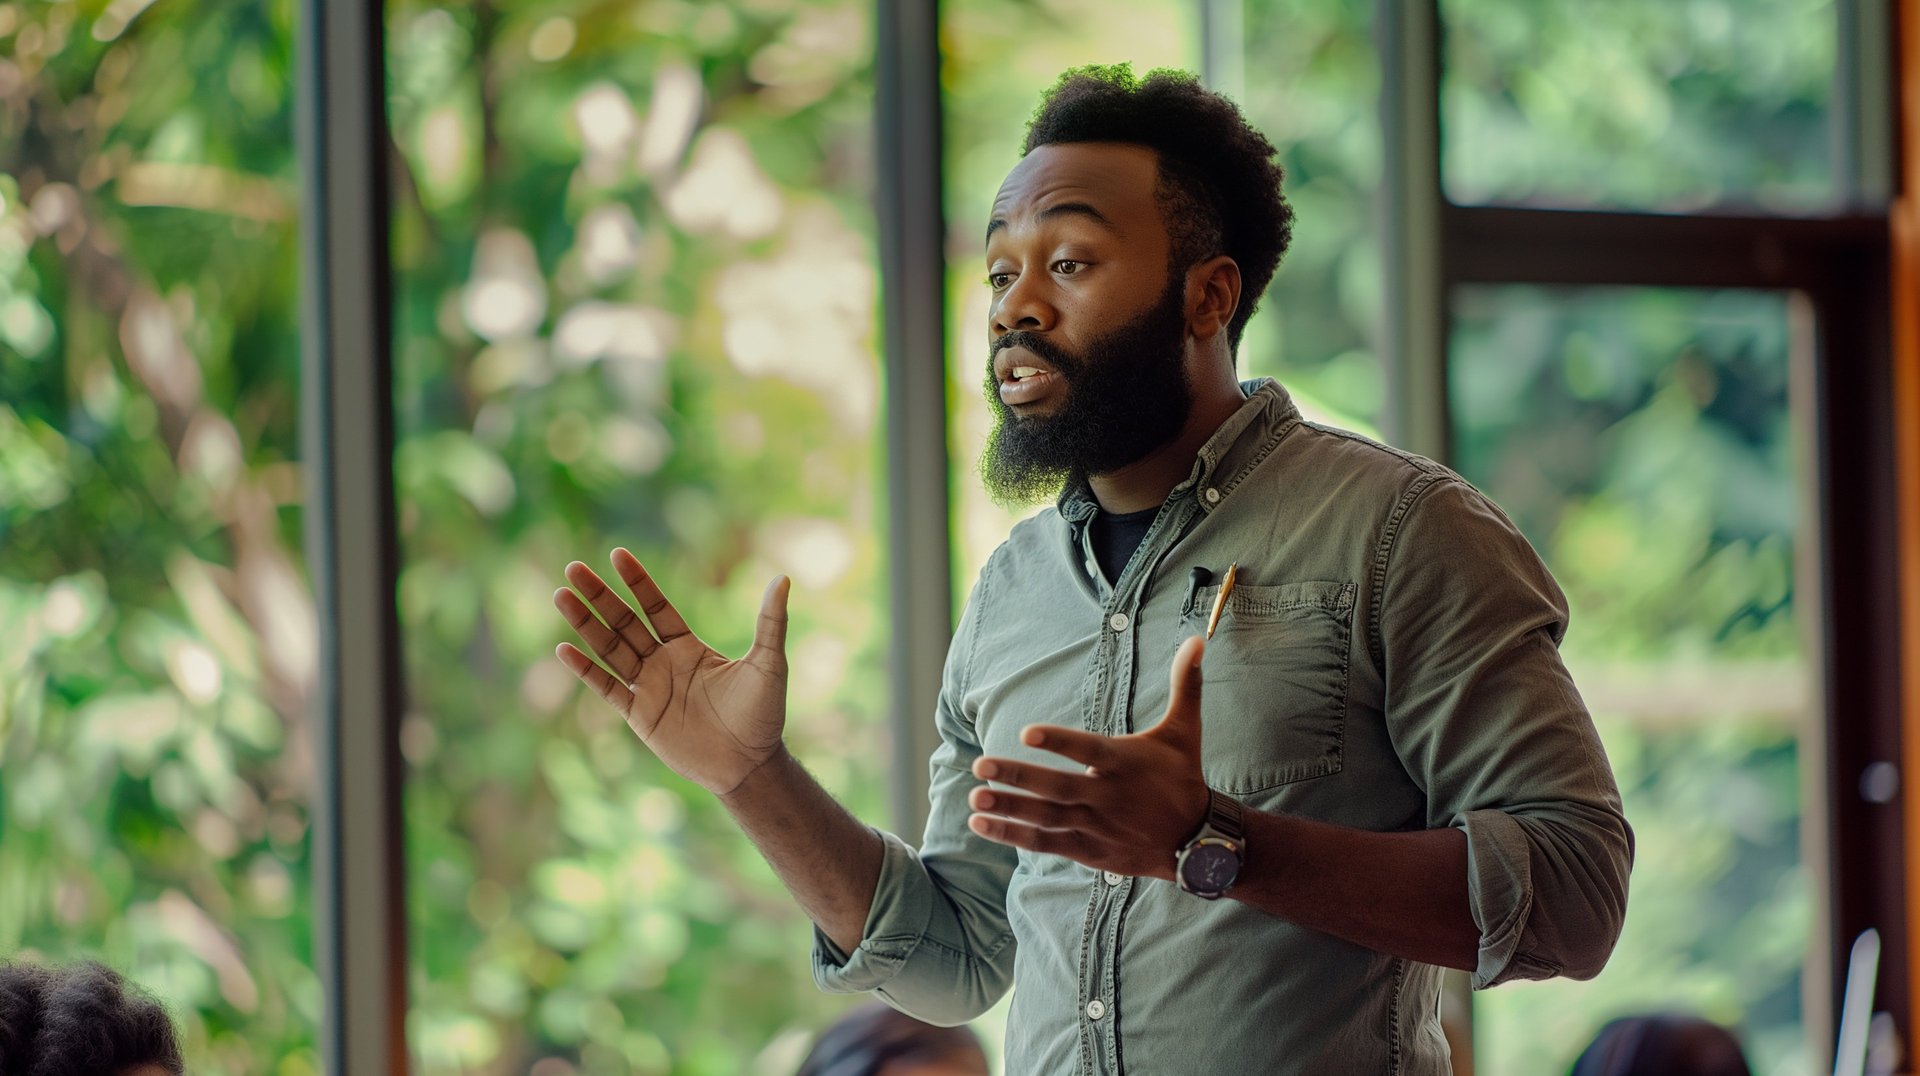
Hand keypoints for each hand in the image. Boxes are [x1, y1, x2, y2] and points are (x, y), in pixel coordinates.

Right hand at [553, 548, 790, 796]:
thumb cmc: (762, 714)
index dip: (637, 582)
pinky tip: (564, 650)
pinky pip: (607, 688)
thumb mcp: (768, 664)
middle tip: (573, 569)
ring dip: (585, 624)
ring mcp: (648, 689)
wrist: (749, 764)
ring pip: (609, 649)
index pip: (656, 607)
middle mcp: (663, 663)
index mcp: (689, 647)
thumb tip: (783, 579)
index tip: (617, 554)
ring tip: (561, 596)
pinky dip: (586, 671)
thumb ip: (771, 622)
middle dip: (600, 596)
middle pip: (624, 622)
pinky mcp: (639, 716)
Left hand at [967, 635, 1210, 880]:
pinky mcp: (1088, 849)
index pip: (1087, 750)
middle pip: (1057, 788)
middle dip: (1018, 777)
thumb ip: (1186, 684)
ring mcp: (1096, 826)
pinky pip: (1045, 843)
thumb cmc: (1184, 776)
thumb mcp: (1186, 730)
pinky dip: (1013, 834)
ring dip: (1009, 808)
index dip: (1058, 741)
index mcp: (1124, 763)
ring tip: (974, 797)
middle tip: (980, 765)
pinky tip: (981, 823)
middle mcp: (1107, 796)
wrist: (1196, 841)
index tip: (1025, 732)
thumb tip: (1198, 640)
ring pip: (1046, 818)